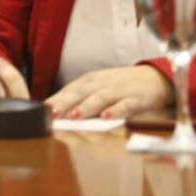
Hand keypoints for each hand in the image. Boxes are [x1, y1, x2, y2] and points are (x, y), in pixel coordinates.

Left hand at [45, 65, 172, 119]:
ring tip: (75, 116)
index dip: (55, 100)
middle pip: (81, 93)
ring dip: (87, 107)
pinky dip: (116, 111)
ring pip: (100, 98)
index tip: (40, 111)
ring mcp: (119, 90)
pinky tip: (107, 117)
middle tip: (52, 114)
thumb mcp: (97, 88)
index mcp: (89, 81)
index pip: (68, 91)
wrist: (155, 78)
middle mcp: (101, 84)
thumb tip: (54, 112)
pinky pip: (126, 105)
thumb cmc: (120, 86)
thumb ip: (78, 99)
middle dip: (65, 103)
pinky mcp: (137, 98)